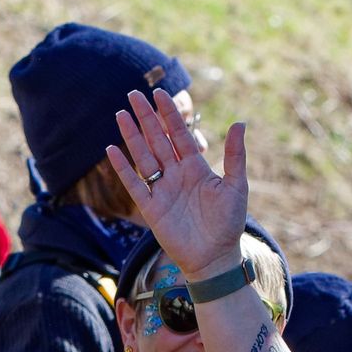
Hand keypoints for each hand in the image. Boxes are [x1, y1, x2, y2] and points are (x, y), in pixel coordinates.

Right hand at [104, 87, 245, 277]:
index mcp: (196, 167)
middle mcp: (176, 175)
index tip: (159, 94)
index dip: (169, 114)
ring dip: (132, 136)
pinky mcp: (151, 208)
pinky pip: (134, 184)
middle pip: (157, 140)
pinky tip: (112, 150)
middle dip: (146, 117)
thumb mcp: (236, 186)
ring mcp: (162, 190)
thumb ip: (234, 156)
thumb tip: (239, 122)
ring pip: (143, 156)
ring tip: (121, 114)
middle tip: (134, 94)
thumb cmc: (229, 223)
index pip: (179, 134)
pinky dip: (122, 168)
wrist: (215, 257)